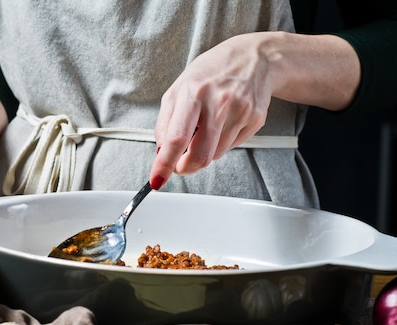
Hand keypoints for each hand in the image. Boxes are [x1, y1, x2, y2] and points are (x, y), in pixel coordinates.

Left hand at [149, 32, 360, 188]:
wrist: (255, 58)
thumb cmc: (212, 72)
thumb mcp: (178, 88)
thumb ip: (165, 121)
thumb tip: (161, 152)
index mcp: (194, 92)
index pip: (176, 138)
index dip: (165, 164)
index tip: (157, 179)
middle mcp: (218, 103)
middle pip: (199, 156)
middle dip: (185, 167)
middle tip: (179, 165)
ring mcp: (240, 112)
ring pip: (215, 155)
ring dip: (204, 152)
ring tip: (205, 130)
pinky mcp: (255, 120)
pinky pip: (231, 147)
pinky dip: (220, 144)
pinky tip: (223, 124)